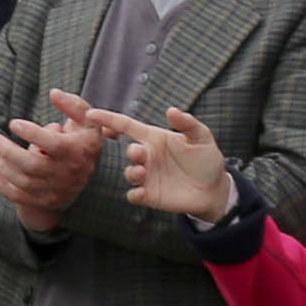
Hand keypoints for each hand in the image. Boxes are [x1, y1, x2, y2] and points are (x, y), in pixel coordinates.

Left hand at [0, 110, 104, 236]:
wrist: (90, 177)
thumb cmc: (83, 140)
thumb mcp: (88, 120)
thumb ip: (73, 104)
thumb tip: (53, 93)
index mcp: (78, 151)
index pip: (52, 143)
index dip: (30, 132)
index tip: (13, 123)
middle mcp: (68, 173)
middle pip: (32, 165)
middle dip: (7, 151)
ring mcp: (56, 190)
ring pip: (23, 181)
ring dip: (1, 166)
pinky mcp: (45, 201)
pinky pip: (18, 197)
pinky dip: (0, 185)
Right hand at [103, 97, 236, 222]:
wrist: (214, 189)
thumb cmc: (206, 159)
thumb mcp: (202, 137)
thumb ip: (188, 123)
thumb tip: (170, 110)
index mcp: (155, 138)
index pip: (127, 126)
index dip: (109, 119)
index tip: (91, 114)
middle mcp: (148, 157)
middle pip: (130, 151)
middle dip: (131, 152)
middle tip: (140, 154)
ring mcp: (148, 176)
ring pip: (129, 173)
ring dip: (133, 172)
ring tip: (143, 173)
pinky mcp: (150, 195)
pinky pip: (134, 195)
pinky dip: (135, 194)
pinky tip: (142, 193)